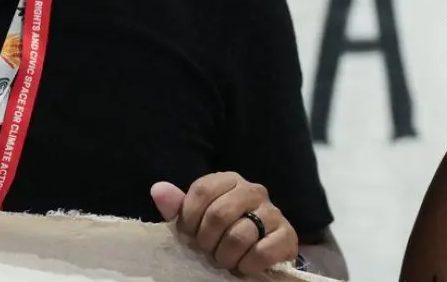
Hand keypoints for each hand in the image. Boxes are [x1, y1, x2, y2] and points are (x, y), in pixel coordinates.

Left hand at [151, 173, 297, 275]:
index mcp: (230, 181)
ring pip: (239, 236)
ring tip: (227, 260)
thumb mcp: (197, 220)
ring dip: (226, 257)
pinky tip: (246, 265)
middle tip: (209, 251)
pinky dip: (248, 265)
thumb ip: (178, 207)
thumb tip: (158, 189)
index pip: (203, 190)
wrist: (260, 252)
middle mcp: (254, 191)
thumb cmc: (223, 233)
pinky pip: (262, 251)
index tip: (190, 234)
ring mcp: (274, 212)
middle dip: (207, 241)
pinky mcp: (288, 235)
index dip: (190, 218)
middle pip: (219, 213)